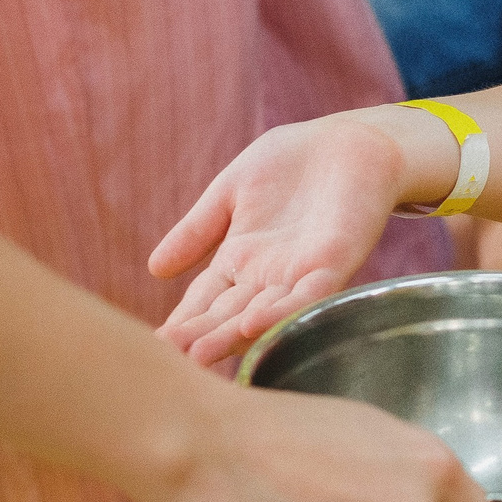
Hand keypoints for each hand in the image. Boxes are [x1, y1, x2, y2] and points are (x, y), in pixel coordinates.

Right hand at [151, 113, 418, 365]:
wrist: (349, 141)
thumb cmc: (290, 163)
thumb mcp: (230, 193)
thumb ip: (197, 230)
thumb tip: (154, 269)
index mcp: (239, 262)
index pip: (203, 301)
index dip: (181, 321)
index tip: (152, 345)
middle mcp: (266, 278)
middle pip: (227, 315)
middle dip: (199, 337)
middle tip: (168, 360)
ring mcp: (299, 275)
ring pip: (262, 313)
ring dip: (232, 335)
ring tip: (200, 354)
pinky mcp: (333, 263)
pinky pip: (306, 294)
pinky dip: (280, 311)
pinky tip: (253, 323)